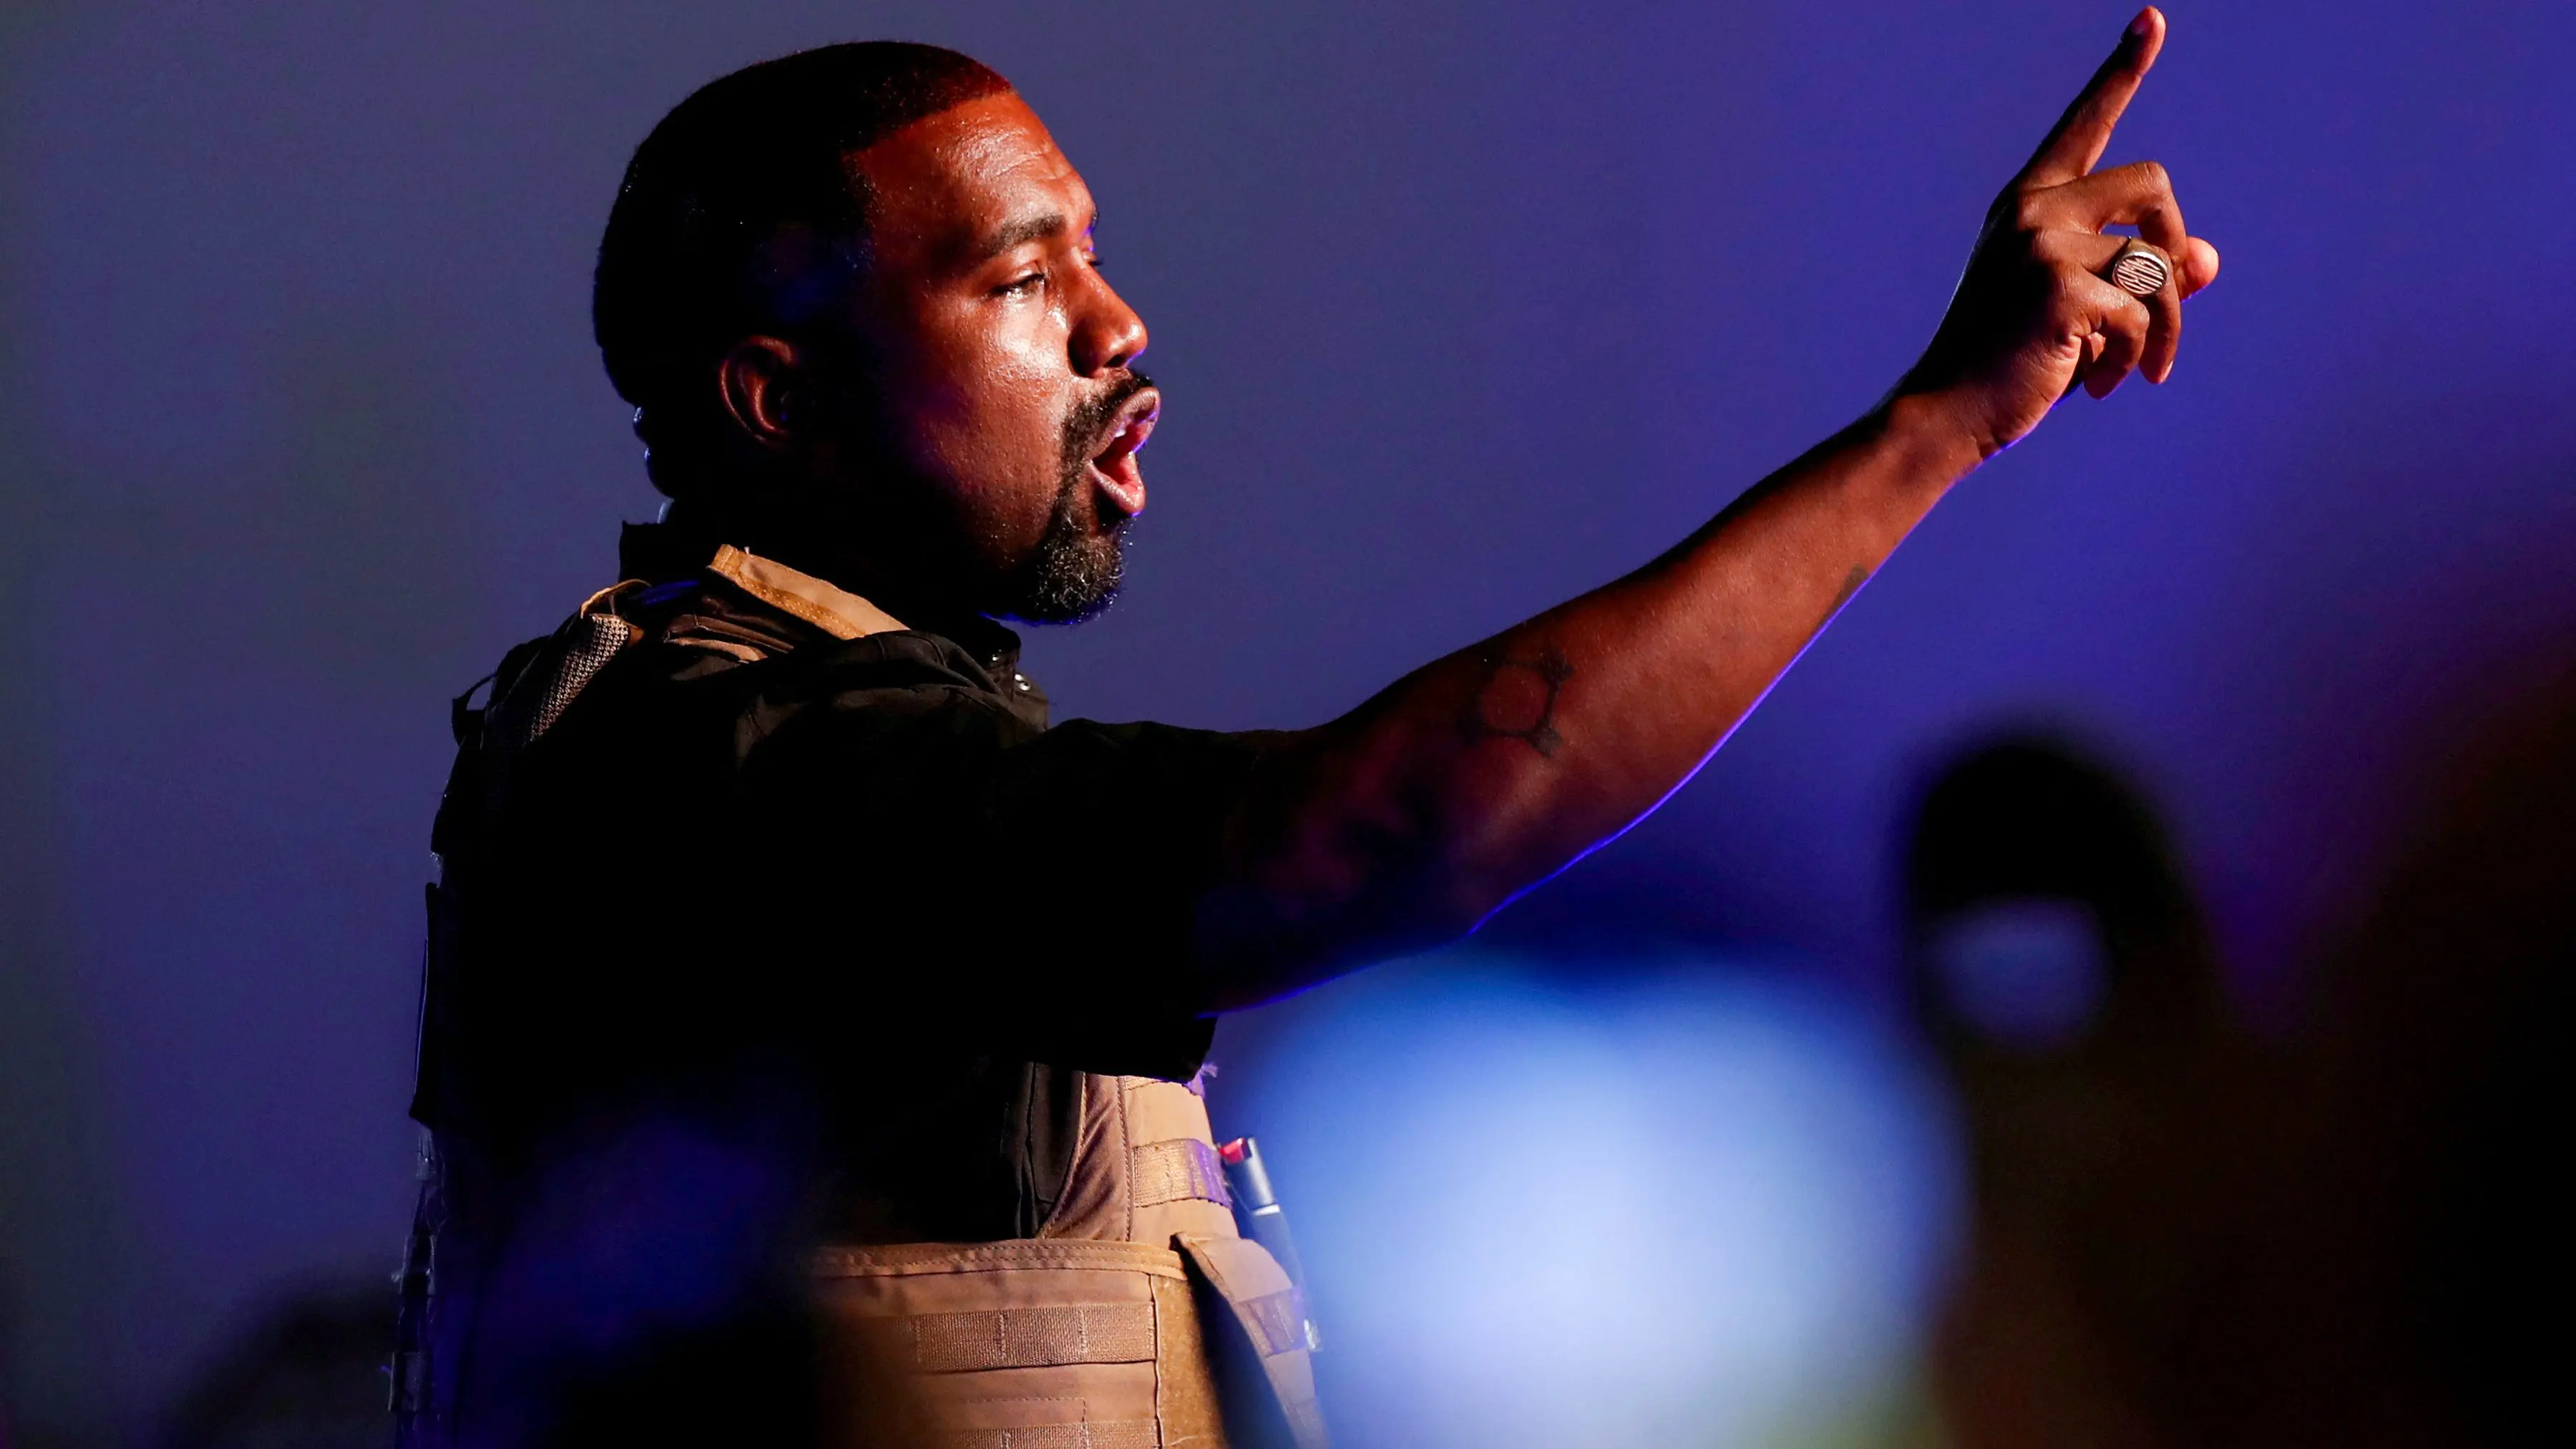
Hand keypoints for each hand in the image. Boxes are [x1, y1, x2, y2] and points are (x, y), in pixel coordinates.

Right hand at [1897, 7, 2221, 456]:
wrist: (1945, 416)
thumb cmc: (2008, 366)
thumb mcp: (2082, 311)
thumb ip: (2143, 278)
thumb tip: (2208, 258)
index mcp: (2027, 204)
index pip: (2085, 124)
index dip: (2123, 69)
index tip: (2153, 17)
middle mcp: (2032, 210)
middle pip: (2154, 182)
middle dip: (2173, 243)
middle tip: (2163, 304)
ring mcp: (2042, 245)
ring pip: (2157, 263)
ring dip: (2163, 325)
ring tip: (2138, 368)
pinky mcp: (2059, 289)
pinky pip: (2141, 312)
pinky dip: (2135, 355)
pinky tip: (2103, 384)